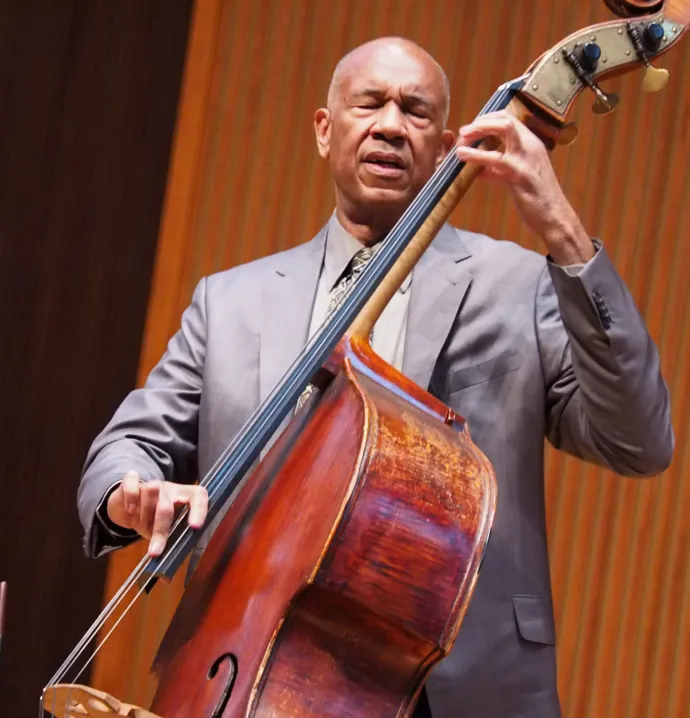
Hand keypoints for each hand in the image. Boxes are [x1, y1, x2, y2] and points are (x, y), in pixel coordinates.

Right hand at [106, 471, 208, 556]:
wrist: (130, 501)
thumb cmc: (154, 519)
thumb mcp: (165, 531)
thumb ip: (169, 549)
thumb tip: (166, 580)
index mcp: (185, 497)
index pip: (200, 496)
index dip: (200, 510)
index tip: (195, 527)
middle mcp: (170, 488)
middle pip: (167, 506)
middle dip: (160, 532)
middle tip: (154, 553)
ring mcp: (152, 482)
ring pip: (150, 492)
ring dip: (142, 515)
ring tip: (139, 526)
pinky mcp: (133, 480)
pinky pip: (132, 484)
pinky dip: (130, 499)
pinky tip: (129, 510)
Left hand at [455, 111, 594, 264]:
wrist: (554, 216)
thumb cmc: (536, 198)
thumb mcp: (519, 176)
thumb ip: (502, 168)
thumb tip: (481, 168)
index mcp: (532, 143)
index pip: (509, 119)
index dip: (487, 120)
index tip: (471, 129)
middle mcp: (531, 145)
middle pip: (505, 119)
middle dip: (481, 122)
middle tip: (463, 132)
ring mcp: (527, 158)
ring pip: (504, 130)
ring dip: (479, 131)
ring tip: (460, 141)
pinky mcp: (521, 174)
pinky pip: (496, 160)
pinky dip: (477, 156)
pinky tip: (464, 157)